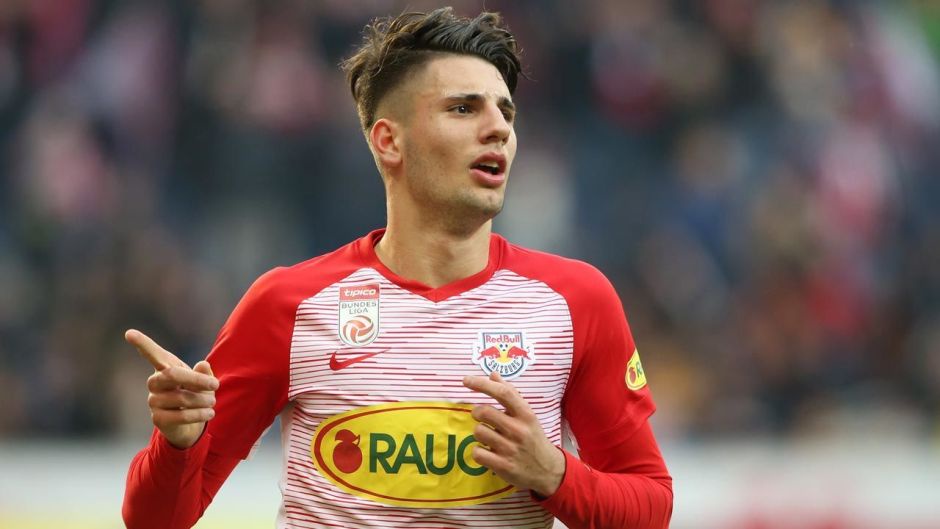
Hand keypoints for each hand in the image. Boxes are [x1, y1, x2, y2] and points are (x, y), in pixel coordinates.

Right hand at [126, 329, 218, 448]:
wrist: (191, 424)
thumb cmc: (196, 395)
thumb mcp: (204, 382)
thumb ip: (204, 373)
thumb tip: (203, 364)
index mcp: (165, 368)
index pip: (153, 354)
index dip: (142, 343)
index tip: (129, 333)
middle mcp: (155, 382)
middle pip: (172, 375)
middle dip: (197, 380)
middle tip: (216, 385)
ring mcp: (154, 401)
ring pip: (182, 398)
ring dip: (204, 400)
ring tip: (212, 402)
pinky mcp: (157, 419)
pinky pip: (182, 415)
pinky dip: (200, 414)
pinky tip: (209, 413)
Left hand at [462, 372, 565, 496]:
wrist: (548, 470)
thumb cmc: (533, 438)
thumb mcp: (527, 415)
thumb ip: (511, 394)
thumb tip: (493, 375)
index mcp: (526, 415)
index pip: (503, 393)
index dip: (482, 384)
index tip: (466, 380)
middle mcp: (519, 430)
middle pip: (484, 412)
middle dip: (477, 412)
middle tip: (481, 417)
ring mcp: (510, 449)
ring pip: (478, 431)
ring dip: (479, 432)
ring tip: (488, 437)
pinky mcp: (503, 466)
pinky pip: (477, 453)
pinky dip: (479, 451)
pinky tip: (488, 452)